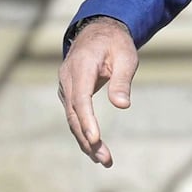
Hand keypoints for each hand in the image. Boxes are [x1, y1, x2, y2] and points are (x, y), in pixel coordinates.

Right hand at [57, 17, 137, 167]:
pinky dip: (83, 131)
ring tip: (103, 160)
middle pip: (74, 114)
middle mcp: (68, 78)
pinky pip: (74, 115)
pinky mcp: (69, 93)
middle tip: (104, 159)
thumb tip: (123, 105)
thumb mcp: (126, 56)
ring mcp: (65, 86)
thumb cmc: (115, 43)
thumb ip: (122, 80)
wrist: (99, 32)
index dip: (87, 120)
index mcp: (81, 65)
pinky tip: (94, 147)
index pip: (81, 98)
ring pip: (72, 118)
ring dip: (85, 140)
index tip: (95, 139)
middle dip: (87, 139)